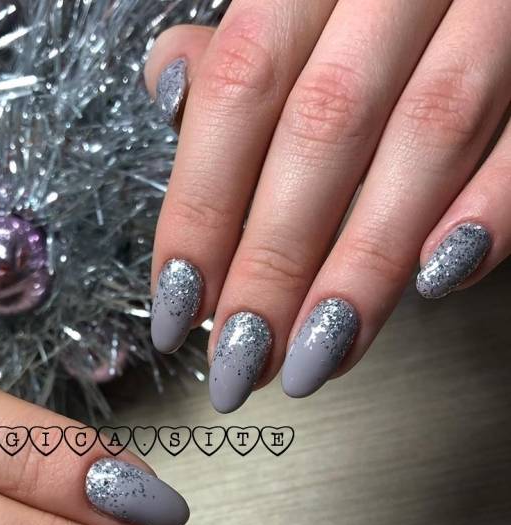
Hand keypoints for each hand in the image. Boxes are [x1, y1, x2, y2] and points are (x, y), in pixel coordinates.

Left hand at [146, 0, 509, 409]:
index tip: (178, 305)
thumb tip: (176, 91)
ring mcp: (493, 3)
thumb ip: (241, 45)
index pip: (239, 89)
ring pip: (426, 139)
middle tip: (241, 358)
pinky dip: (488, 209)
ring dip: (362, 268)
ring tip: (314, 358)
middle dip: (274, 263)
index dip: (202, 207)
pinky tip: (435, 282)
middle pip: (323, 129)